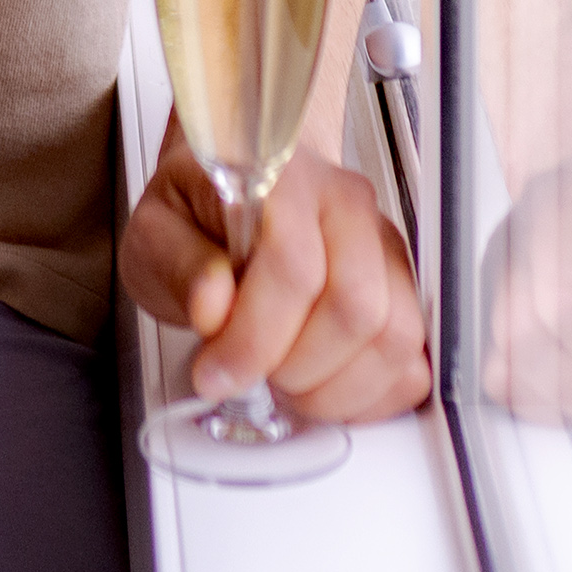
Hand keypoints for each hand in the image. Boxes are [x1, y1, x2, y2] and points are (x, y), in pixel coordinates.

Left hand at [122, 114, 432, 423]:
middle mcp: (346, 207)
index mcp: (284, 180)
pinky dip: (372, 395)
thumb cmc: (204, 206)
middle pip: (355, 307)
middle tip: (254, 377)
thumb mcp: (157, 228)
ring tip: (287, 384)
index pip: (294, 268)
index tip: (217, 373)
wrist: (247, 176)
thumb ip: (179, 264)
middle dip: (296, 368)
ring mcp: (383, 246)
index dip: (254, 338)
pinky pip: (414, 357)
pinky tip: (326, 391)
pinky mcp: (401, 286)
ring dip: (334, 387)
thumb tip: (213, 307)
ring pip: (394, 335)